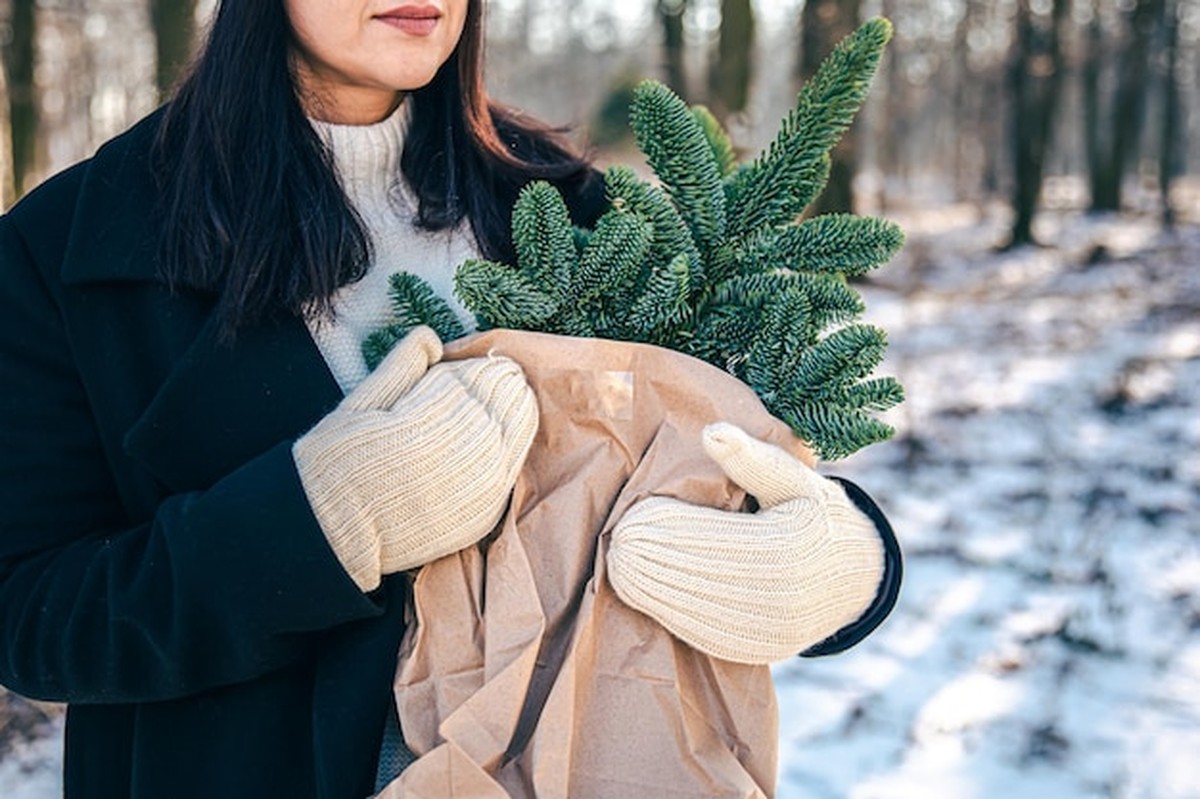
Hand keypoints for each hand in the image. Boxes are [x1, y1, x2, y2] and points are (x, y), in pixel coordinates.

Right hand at [294, 327, 538, 590]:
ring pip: (513, 436)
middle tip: (504, 371)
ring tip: (511, 394)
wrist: (336, 538)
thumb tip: (431, 336)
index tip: (481, 359)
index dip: (477, 367)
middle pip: (497, 406)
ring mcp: (474, 490)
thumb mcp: (359, 406)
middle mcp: (456, 458)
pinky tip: (505, 433)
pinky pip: (510, 471)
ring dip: (515, 411)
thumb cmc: (338, 466)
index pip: (469, 382)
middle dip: (500, 385)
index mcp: (422, 424)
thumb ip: (400, 368)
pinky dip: (513, 446)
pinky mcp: (482, 516)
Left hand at [607, 422, 885, 663]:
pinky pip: (707, 637)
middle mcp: (785, 597)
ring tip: (620, 568)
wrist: (855, 573)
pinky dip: (671, 616)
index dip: (673, 528)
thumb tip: (712, 432)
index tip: (635, 514)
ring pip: (700, 614)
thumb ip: (751, 457)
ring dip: (654, 593)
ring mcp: (773, 632)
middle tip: (617, 544)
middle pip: (704, 578)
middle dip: (655, 562)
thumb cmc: (813, 512)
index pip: (719, 538)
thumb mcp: (793, 477)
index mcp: (794, 546)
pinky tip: (644, 594)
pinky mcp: (760, 651)